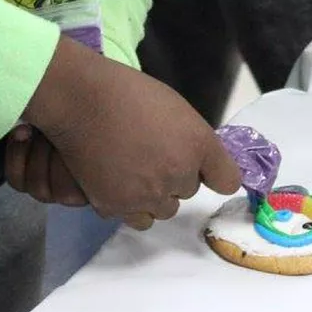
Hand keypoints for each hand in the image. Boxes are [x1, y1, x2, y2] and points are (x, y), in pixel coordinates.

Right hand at [21, 35, 240, 225]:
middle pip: (189, 191)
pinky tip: (119, 184)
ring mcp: (149, 194)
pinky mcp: (119, 208)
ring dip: (155, 195)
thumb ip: (192, 138)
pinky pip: (137, 218)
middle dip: (175, 176)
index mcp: (198, 144)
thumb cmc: (130, 93)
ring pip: (164, 209)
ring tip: (134, 170)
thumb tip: (198, 161)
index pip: (227, 180)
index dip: (216, 175)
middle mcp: (180, 174)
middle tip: (152, 153)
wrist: (83, 100)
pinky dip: (132, 206)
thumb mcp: (175, 107)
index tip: (207, 171)